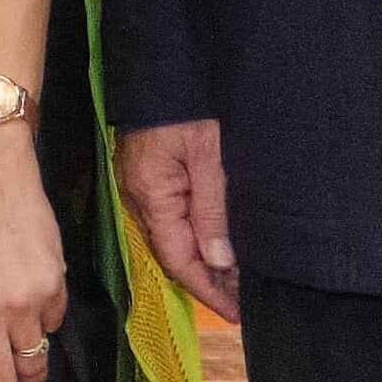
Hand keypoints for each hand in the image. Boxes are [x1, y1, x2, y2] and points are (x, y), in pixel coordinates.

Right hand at [117, 117, 237, 321]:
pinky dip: (193, 240)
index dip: (208, 290)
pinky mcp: (145, 179)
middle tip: (244, 302)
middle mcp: (138, 200)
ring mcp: (139, 190)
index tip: (236, 313)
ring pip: (171, 240)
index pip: (179, 260)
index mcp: (152, 197)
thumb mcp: (210, 157)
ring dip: (202, 263)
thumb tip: (220, 263)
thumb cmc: (189, 107)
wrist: (161, 69)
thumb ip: (213, 211)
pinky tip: (215, 246)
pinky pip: (168, 221)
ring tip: (236, 281)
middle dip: (208, 282)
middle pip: (172, 256)